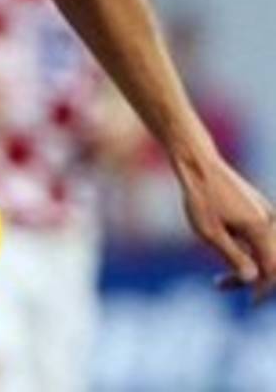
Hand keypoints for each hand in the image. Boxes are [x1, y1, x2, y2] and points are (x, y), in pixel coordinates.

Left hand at [177, 152, 275, 300]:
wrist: (197, 163)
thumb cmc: (199, 196)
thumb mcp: (209, 232)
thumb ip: (234, 256)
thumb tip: (253, 280)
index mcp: (260, 227)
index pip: (272, 268)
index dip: (263, 288)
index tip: (249, 302)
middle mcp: (268, 220)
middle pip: (272, 261)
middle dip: (255, 279)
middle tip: (223, 286)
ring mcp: (264, 213)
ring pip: (266, 250)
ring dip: (249, 265)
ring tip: (220, 278)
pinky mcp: (257, 209)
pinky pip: (259, 237)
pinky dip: (246, 251)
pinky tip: (223, 251)